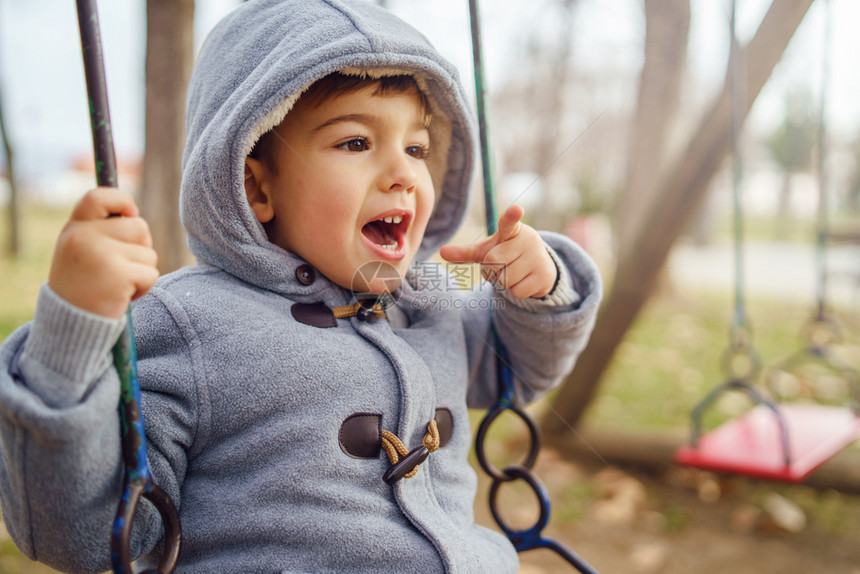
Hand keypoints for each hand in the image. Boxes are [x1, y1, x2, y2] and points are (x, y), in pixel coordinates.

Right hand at [48, 187, 158, 317]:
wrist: (70, 324)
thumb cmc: (82, 287)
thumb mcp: (81, 251)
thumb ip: (101, 231)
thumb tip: (135, 213)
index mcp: (74, 228)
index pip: (99, 196)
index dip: (122, 201)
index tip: (131, 214)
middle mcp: (84, 237)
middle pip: (139, 227)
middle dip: (140, 248)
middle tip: (119, 268)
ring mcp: (100, 254)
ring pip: (149, 253)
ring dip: (141, 271)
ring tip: (116, 284)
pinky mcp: (118, 275)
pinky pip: (151, 273)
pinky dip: (144, 287)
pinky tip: (121, 296)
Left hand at [439, 205, 555, 298]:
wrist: (537, 267)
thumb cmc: (507, 254)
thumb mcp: (486, 251)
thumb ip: (465, 252)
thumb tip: (441, 252)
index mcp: (512, 230)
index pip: (509, 222)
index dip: (511, 216)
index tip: (516, 209)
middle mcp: (528, 239)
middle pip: (494, 263)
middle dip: (492, 270)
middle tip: (502, 265)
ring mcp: (538, 257)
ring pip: (506, 280)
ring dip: (503, 282)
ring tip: (514, 273)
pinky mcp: (544, 275)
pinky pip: (517, 291)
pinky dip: (515, 291)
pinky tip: (523, 281)